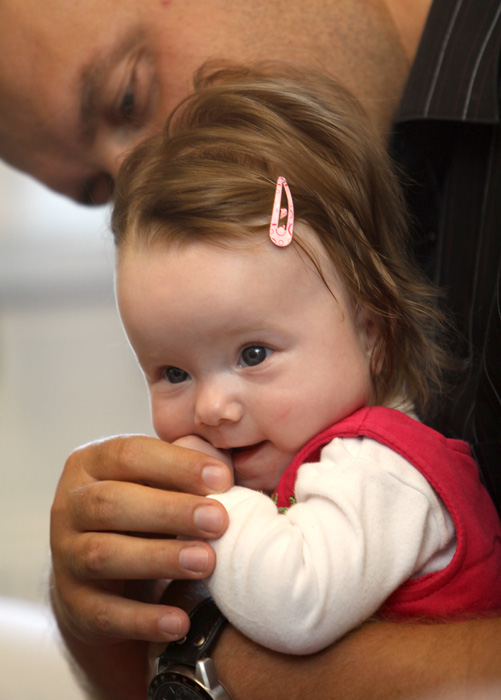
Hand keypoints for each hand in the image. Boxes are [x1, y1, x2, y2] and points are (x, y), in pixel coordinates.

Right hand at [50, 434, 231, 646]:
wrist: (104, 573)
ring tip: (205, 562)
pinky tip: (179, 621)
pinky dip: (143, 620)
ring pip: (103, 555)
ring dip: (158, 558)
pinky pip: (104, 613)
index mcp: (91, 463)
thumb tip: (223, 476)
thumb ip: (185, 472)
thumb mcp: (159, 482)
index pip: (129, 454)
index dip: (177, 465)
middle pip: (111, 503)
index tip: (223, 480)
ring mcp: (65, 556)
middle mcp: (69, 505)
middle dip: (169, 511)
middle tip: (218, 521)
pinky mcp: (73, 605)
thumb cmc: (146, 510)